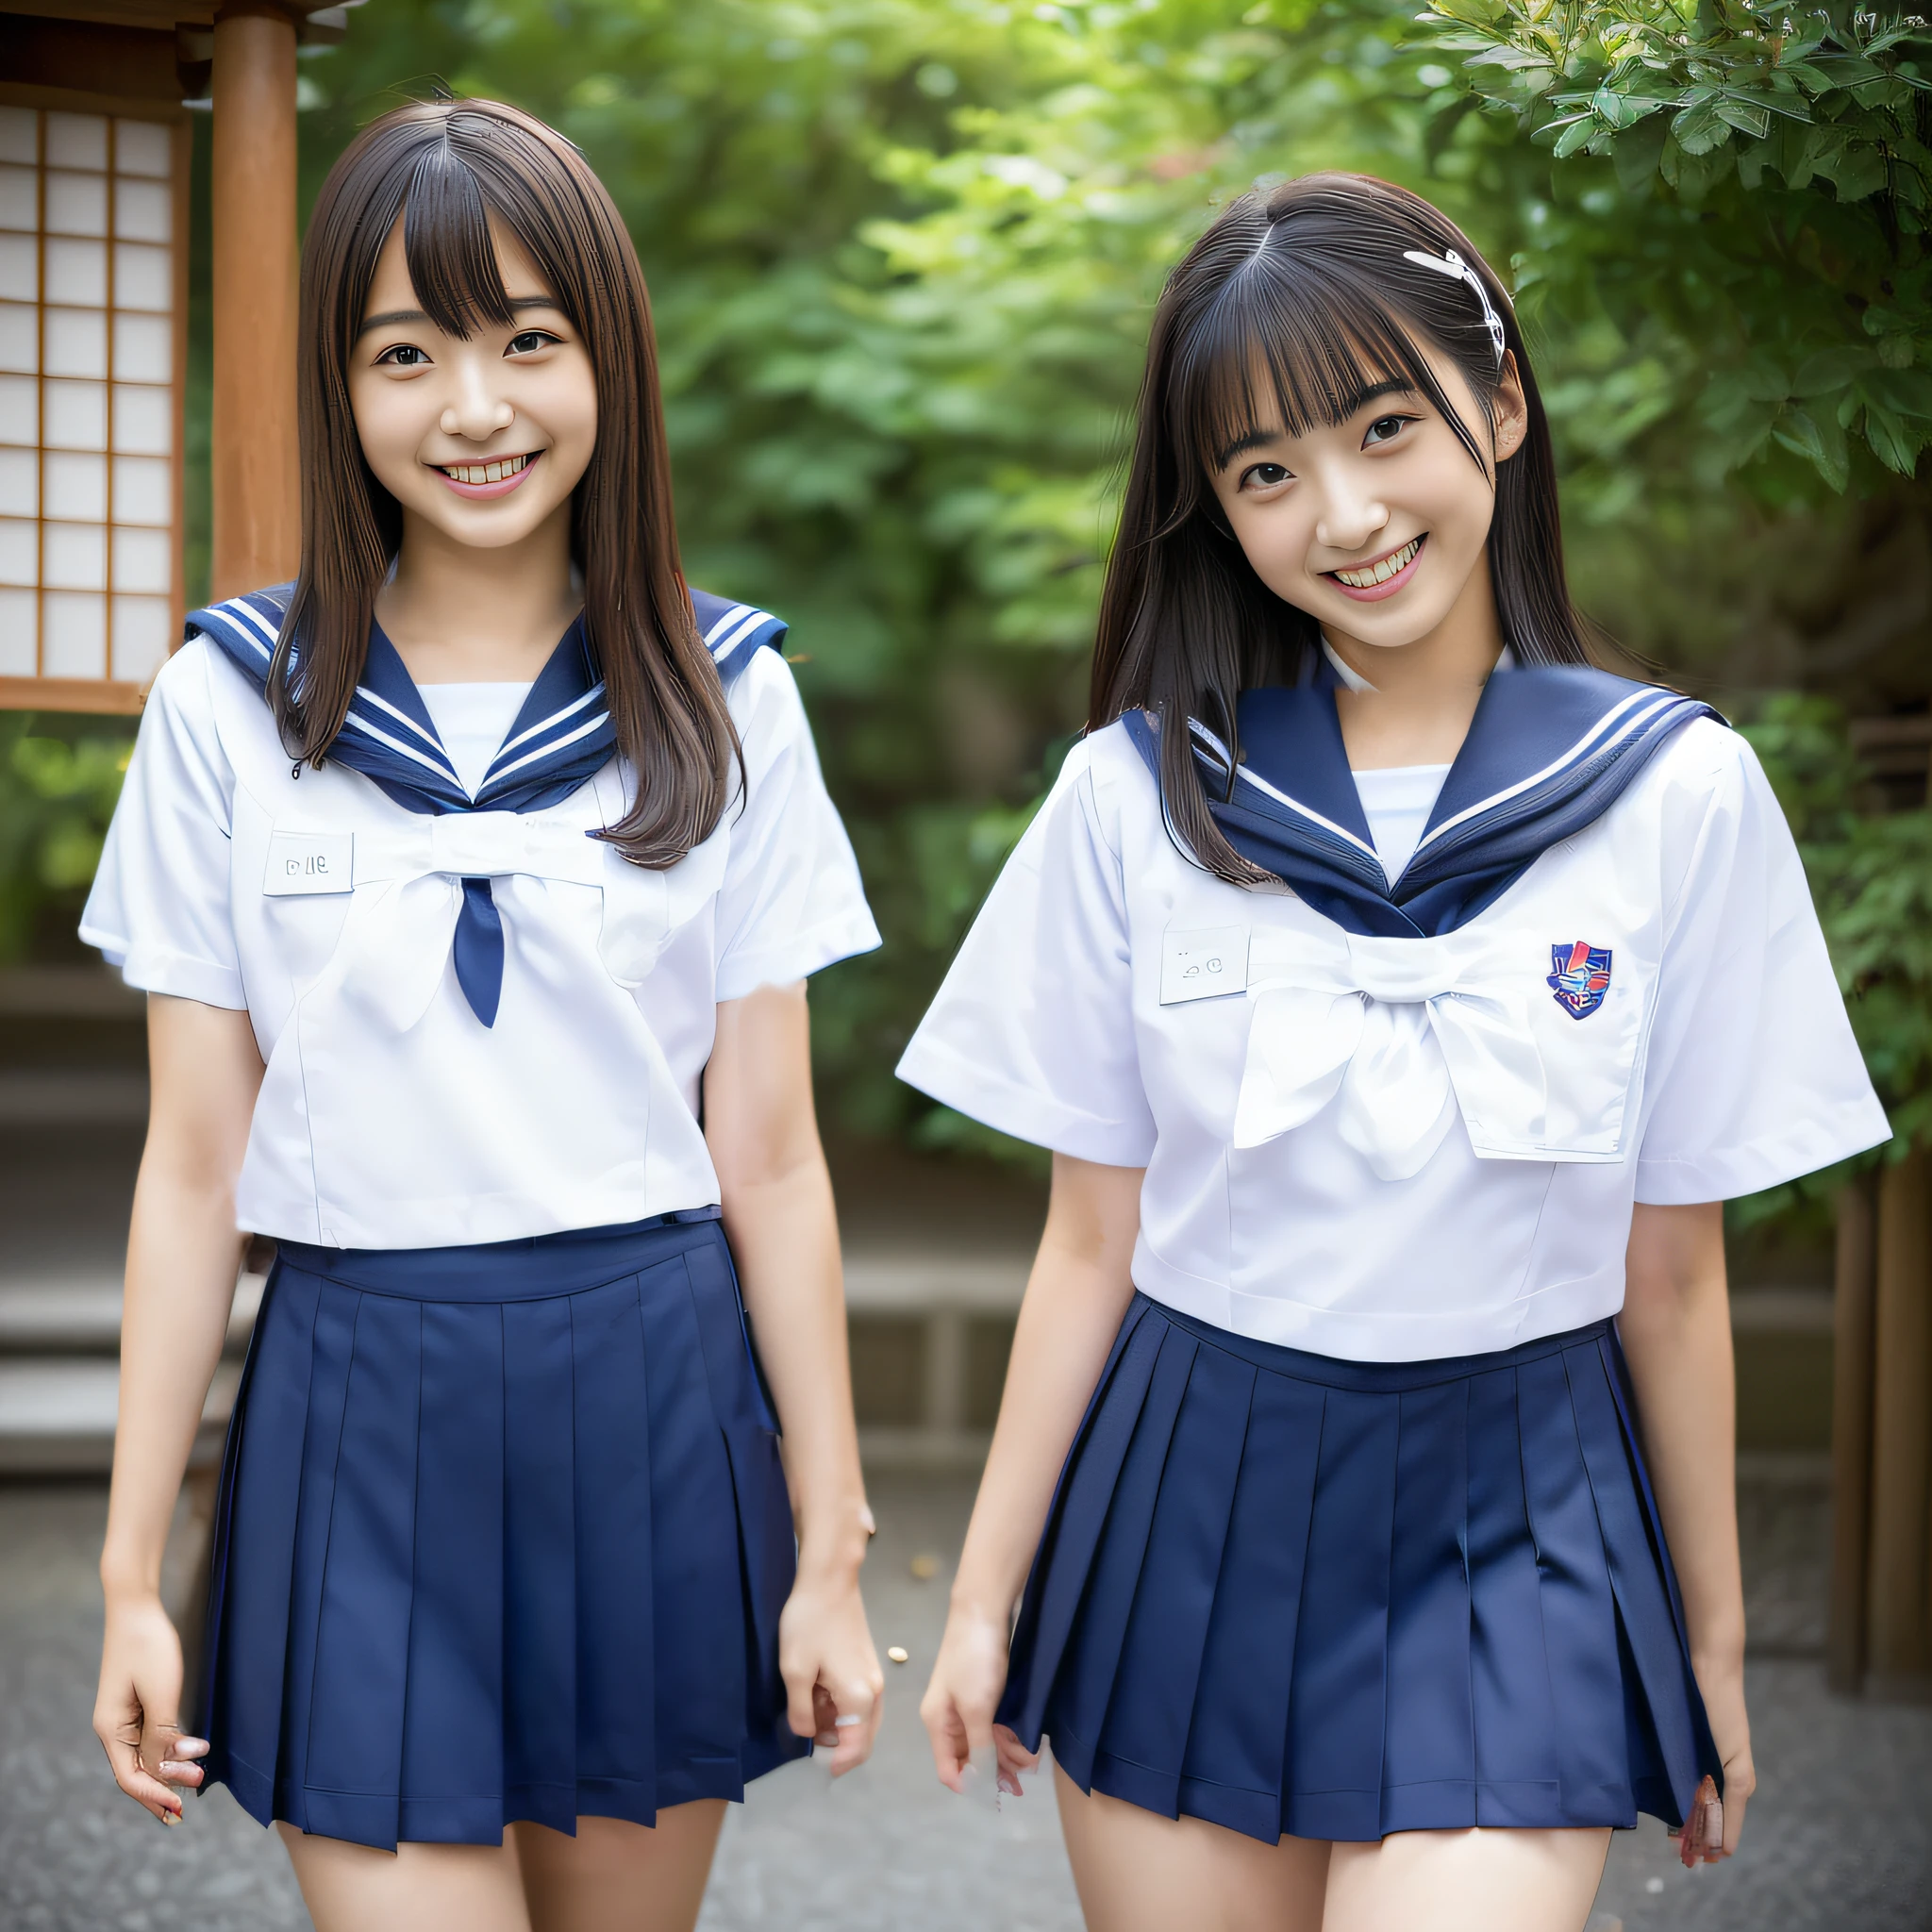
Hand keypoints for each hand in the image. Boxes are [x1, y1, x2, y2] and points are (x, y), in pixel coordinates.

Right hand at [94, 1591, 207, 1823]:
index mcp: (112, 1729)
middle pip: (137, 1770)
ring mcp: (124, 1717)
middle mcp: (113, 1728)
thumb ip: (161, 1732)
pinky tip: (186, 1755)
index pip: (131, 1777)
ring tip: (197, 1777)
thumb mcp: (160, 1692)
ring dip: (170, 1769)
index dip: (155, 1796)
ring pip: (145, 1755)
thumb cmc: (148, 1647)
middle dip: (164, 1787)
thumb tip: (164, 1767)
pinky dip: (168, 1750)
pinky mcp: (137, 1705)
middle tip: (192, 1799)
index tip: (180, 1809)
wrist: (137, 1609)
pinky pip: (150, 1737)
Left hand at [778, 1565, 882, 1776]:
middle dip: (839, 1748)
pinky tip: (819, 1699)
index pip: (856, 1748)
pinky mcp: (867, 1665)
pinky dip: (843, 1711)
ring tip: (810, 1719)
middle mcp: (874, 1692)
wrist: (829, 1581)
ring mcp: (874, 1677)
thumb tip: (808, 1734)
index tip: (816, 1768)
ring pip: (862, 1720)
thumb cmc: (810, 1624)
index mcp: (859, 1698)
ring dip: (840, 1729)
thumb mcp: (795, 1671)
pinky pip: (860, 1702)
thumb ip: (801, 1711)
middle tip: (809, 1746)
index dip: (837, 1764)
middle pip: (864, 1737)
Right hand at [920, 1600, 1036, 1796]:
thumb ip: (978, 1748)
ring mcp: (969, 1706)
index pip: (948, 1770)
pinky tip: (1029, 1741)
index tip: (999, 1791)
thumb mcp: (976, 1707)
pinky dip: (1011, 1735)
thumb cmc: (974, 1660)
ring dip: (1008, 1754)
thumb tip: (978, 1784)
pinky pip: (996, 1726)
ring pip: (987, 1744)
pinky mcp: (986, 1694)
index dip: (971, 1785)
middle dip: (996, 1770)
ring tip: (1032, 1756)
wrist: (984, 1610)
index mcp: (938, 1723)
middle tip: (1023, 1777)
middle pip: (970, 1760)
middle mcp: (951, 1719)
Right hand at [1691, 1654, 1754, 1860]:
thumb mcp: (1677, 1727)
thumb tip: (1651, 1767)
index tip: (1682, 1843)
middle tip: (1688, 1856)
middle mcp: (1729, 1770)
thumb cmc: (1687, 1690)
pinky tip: (1723, 1844)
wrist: (1708, 1668)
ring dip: (1713, 1836)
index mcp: (1714, 1762)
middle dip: (1703, 1838)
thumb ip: (1672, 1750)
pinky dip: (1727, 1825)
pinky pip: (1732, 1804)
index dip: (1698, 1826)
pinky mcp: (1738, 1768)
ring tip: (1701, 1856)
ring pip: (1724, 1814)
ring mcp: (1736, 1770)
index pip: (1708, 1804)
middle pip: (1716, 1814)